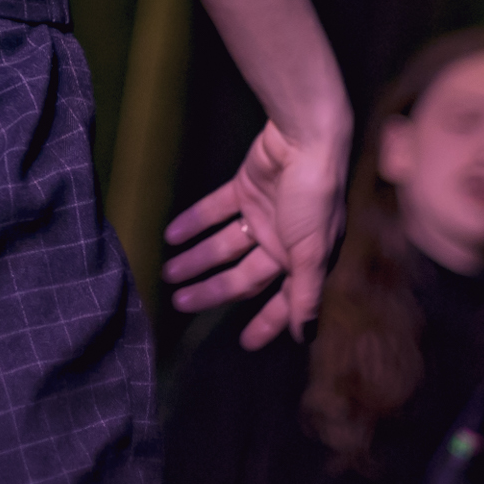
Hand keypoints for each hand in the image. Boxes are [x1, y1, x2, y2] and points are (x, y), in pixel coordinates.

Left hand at [161, 117, 347, 347]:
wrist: (307, 139)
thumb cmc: (315, 200)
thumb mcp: (312, 253)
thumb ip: (306, 294)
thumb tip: (304, 336)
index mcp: (303, 262)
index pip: (281, 301)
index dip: (266, 323)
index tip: (245, 344)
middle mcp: (281, 243)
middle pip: (241, 275)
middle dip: (212, 290)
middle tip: (180, 302)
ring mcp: (262, 214)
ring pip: (223, 244)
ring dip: (196, 258)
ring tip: (168, 272)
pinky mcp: (245, 188)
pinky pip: (214, 210)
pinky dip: (194, 221)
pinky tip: (171, 235)